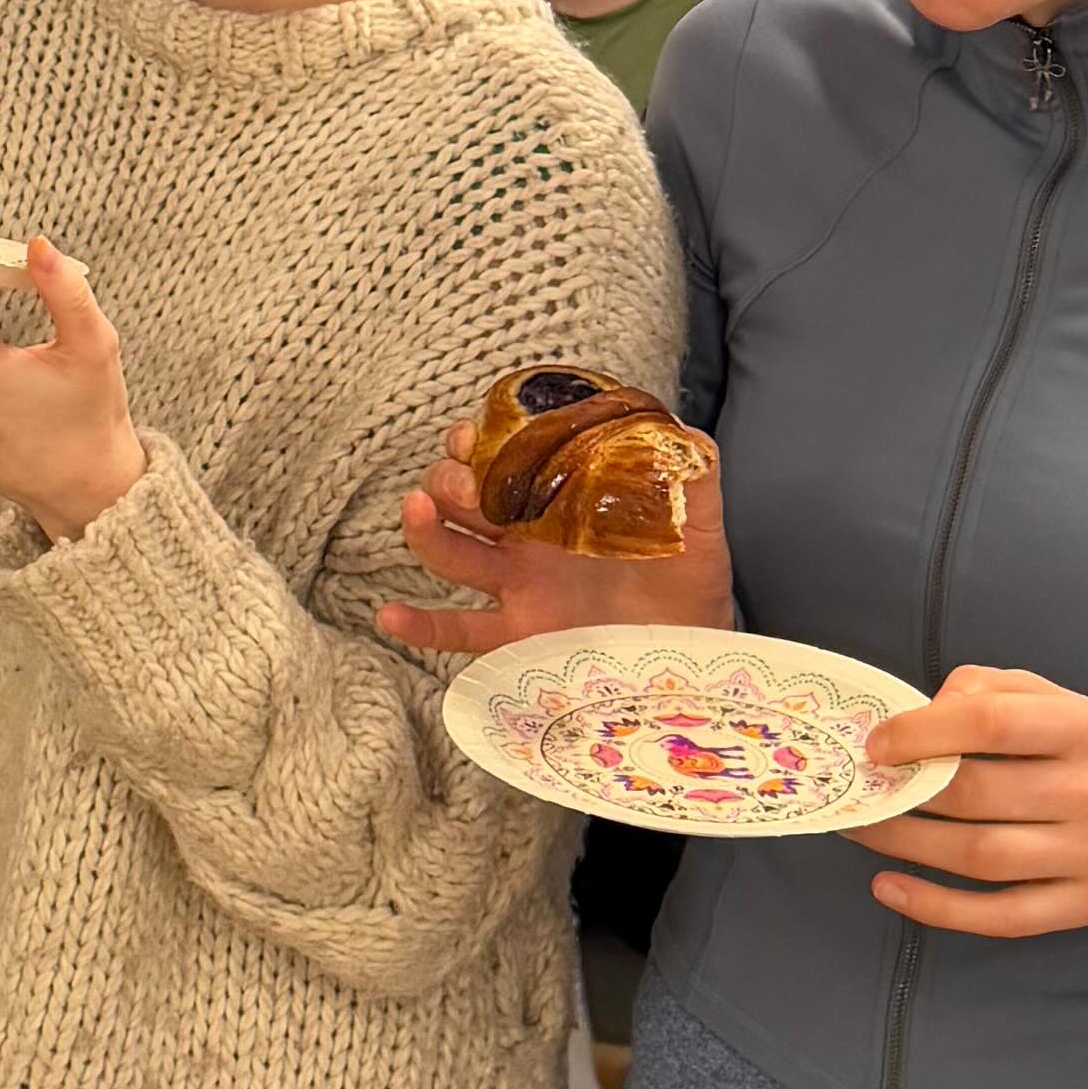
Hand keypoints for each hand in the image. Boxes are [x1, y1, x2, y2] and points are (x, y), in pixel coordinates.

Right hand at [378, 426, 737, 659]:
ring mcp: (517, 588)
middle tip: (466, 482)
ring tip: (417, 510)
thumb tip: (690, 438)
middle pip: (461, 498)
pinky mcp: (519, 637)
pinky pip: (458, 632)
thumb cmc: (688, 583)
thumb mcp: (697, 525)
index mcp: (559, 503)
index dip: (481, 440)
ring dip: (424, 528)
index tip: (479, 433)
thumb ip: (695, 478)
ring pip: (451, 552)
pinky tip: (390, 615)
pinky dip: (421, 626)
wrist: (693, 655)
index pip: (503, 458)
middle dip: (450, 480)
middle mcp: (527, 541)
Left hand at [853, 662, 1087, 933]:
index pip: (993, 724)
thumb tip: (921, 713)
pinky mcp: (1084, 908)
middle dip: (903, 793)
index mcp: (1086, 729)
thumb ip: (988, 690)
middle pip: (978, 795)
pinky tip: (888, 888)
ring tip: (862, 829)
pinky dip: (936, 908)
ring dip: (906, 846)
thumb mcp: (1054, 702)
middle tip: (858, 789)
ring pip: (980, 857)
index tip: (877, 744)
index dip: (923, 732)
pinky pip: (1000, 915)